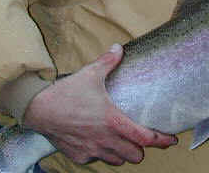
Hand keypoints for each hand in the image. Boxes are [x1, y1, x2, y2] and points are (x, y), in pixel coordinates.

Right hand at [23, 44, 177, 165]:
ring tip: (121, 141)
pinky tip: (98, 142)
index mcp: (113, 121)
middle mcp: (105, 139)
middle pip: (136, 156)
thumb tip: (119, 48)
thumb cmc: (66, 92)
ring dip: (123, 153)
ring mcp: (92, 150)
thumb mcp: (90, 73)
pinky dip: (102, 154)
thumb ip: (109, 61)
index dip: (161, 140)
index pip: (145, 138)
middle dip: (141, 148)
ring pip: (118, 161)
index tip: (171, 139)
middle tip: (140, 137)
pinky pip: (97, 161)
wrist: (38, 109)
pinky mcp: (79, 156)